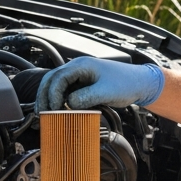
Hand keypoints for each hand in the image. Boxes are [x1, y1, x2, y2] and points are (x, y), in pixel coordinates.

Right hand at [36, 57, 164, 112]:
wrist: (139, 83)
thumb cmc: (126, 83)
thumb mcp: (106, 92)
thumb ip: (87, 97)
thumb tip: (68, 104)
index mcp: (82, 65)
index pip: (58, 77)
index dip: (53, 94)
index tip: (54, 109)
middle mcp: (77, 68)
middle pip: (51, 79)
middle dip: (44, 96)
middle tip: (41, 113)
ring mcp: (79, 76)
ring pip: (55, 85)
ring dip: (48, 98)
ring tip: (44, 114)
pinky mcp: (82, 85)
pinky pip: (64, 91)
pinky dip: (58, 100)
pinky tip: (56, 112)